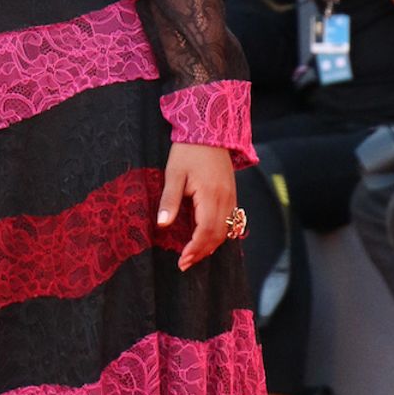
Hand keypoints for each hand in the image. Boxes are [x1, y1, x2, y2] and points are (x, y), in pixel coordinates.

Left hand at [157, 145, 237, 271]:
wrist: (209, 131)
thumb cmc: (188, 151)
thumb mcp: (174, 174)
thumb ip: (170, 200)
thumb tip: (162, 225)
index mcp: (210, 195)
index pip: (205, 231)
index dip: (194, 249)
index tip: (182, 260)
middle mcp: (225, 199)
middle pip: (217, 235)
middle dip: (201, 252)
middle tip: (184, 263)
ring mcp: (231, 196)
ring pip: (225, 230)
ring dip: (211, 246)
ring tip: (194, 256)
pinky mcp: (231, 193)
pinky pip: (229, 220)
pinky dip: (218, 234)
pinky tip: (206, 239)